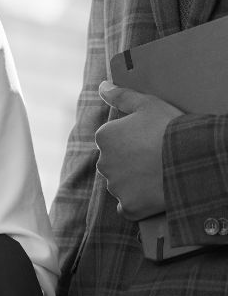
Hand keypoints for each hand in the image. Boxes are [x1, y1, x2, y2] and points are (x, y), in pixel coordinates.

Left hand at [95, 81, 183, 219]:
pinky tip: (150, 197)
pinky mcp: (129, 207)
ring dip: (133, 183)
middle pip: (114, 164)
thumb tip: (102, 86)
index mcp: (103, 137)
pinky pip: (127, 208)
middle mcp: (103, 162)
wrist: (192, 159)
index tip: (149, 142)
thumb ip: (121, 96)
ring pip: (119, 185)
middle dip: (129, 163)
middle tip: (155, 160)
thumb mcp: (147, 104)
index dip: (132, 142)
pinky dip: (135, 205)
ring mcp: (115, 187)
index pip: (111, 141)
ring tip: (158, 176)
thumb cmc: (170, 128)